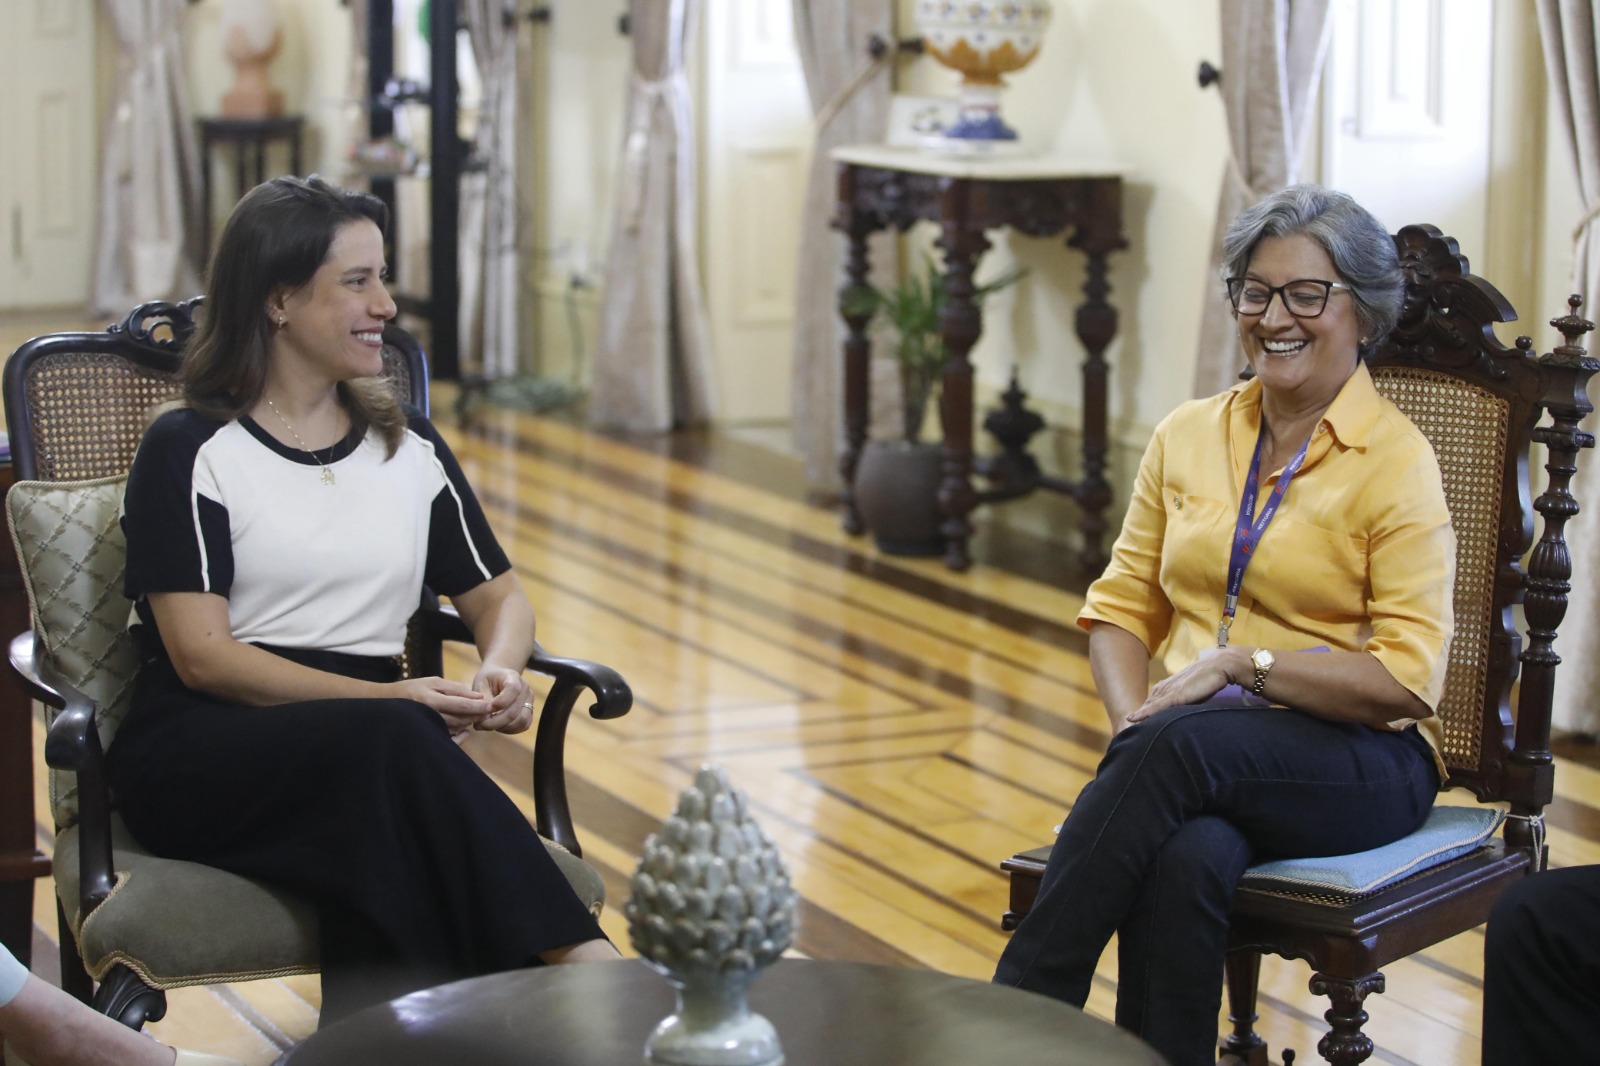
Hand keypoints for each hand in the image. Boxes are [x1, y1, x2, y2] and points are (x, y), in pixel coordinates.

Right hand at [392, 676, 487, 736]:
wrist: (387, 703)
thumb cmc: (413, 689)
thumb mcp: (433, 682)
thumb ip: (455, 689)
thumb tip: (477, 696)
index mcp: (430, 700)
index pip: (460, 705)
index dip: (477, 706)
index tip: (491, 705)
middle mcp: (427, 716)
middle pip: (459, 719)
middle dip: (476, 715)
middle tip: (487, 711)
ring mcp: (426, 729)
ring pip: (455, 729)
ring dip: (468, 723)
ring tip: (474, 716)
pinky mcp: (426, 737)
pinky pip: (448, 740)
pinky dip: (459, 735)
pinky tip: (463, 729)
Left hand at [471, 664, 533, 734]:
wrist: (497, 679)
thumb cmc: (487, 681)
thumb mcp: (481, 685)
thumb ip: (483, 700)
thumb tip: (485, 717)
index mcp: (513, 677)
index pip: (513, 690)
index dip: (499, 703)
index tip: (485, 708)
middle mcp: (525, 689)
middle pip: (515, 711)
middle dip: (495, 721)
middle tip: (479, 724)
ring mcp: (529, 702)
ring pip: (521, 721)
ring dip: (502, 727)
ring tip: (487, 725)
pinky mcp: (529, 712)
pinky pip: (523, 725)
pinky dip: (509, 729)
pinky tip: (497, 726)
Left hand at [1123, 647, 1238, 727]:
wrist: (1218, 665)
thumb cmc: (1209, 680)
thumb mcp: (1193, 692)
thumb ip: (1184, 700)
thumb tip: (1183, 712)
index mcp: (1168, 687)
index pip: (1151, 703)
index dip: (1142, 714)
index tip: (1133, 726)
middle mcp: (1165, 688)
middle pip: (1146, 705)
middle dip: (1136, 718)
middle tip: (1125, 732)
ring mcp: (1169, 691)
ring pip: (1148, 707)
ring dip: (1137, 718)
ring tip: (1126, 731)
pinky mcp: (1175, 695)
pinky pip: (1156, 706)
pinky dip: (1143, 712)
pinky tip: (1132, 718)